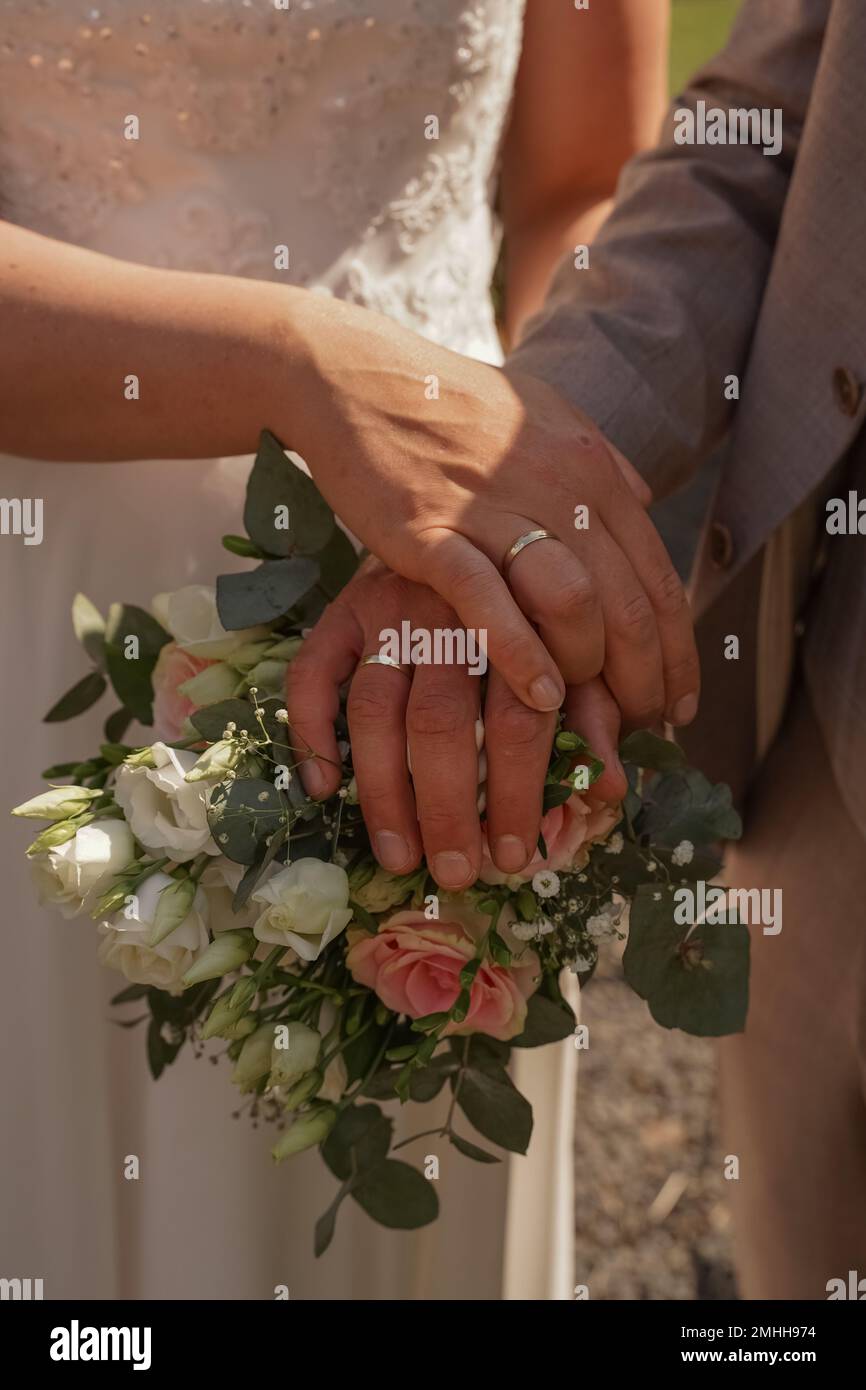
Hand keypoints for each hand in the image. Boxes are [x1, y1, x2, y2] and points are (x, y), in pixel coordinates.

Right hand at [284, 559, 626, 890]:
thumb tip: (610, 790)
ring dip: (386, 793)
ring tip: (400, 858)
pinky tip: (325, 790)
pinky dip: (313, 731)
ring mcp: (389, 607)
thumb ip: (595, 706)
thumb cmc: (534, 575)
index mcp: (520, 611)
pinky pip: (313, 672)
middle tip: (460, 874)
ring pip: (376, 710)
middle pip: (443, 722)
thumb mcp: (576, 629)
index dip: (523, 789)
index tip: (522, 853)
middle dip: (452, 808)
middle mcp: (451, 610)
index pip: (522, 713)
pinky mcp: (342, 607)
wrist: (456, 469)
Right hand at [287, 296, 698, 728]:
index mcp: (590, 471)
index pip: (656, 576)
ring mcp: (493, 510)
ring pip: (573, 602)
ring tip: (586, 715)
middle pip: (626, 601)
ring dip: (588, 670)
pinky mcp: (430, 532)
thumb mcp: (542, 418)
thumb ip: (597, 463)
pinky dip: (519, 652)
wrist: (358, 379)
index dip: (677, 651)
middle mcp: (557, 489)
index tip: (679, 704)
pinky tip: (537, 696)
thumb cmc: (451, 406)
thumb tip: (642, 502)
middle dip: (644, 678)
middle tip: (640, 727)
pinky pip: (487, 599)